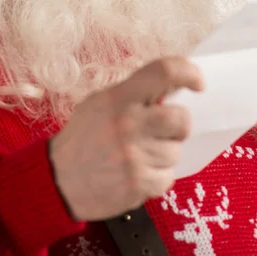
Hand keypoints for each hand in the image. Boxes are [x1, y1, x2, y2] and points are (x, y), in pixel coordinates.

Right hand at [49, 56, 203, 220]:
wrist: (59, 179)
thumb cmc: (84, 137)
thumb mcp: (102, 102)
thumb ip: (134, 93)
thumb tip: (172, 87)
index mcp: (120, 98)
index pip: (164, 72)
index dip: (188, 72)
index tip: (198, 82)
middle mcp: (128, 124)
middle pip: (182, 118)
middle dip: (179, 125)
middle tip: (165, 129)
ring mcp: (134, 156)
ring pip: (175, 151)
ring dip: (164, 153)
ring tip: (139, 154)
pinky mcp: (138, 184)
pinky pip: (168, 177)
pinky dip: (157, 176)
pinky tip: (136, 171)